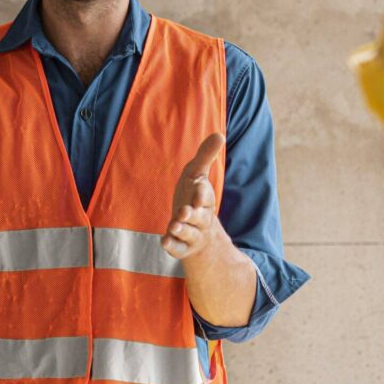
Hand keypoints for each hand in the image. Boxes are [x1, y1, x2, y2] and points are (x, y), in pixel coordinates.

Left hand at [162, 133, 225, 259]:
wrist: (199, 231)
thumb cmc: (194, 196)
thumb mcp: (197, 176)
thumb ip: (205, 157)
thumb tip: (219, 134)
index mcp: (204, 199)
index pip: (205, 196)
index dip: (201, 194)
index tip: (198, 191)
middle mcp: (201, 217)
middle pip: (199, 217)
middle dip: (192, 214)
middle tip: (184, 212)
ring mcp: (192, 233)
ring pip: (189, 233)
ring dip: (181, 229)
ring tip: (173, 226)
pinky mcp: (182, 246)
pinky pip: (179, 248)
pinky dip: (172, 245)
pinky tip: (164, 241)